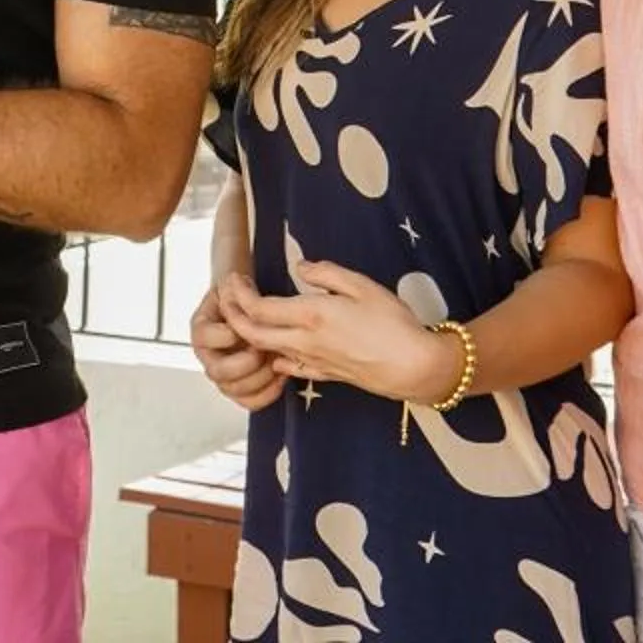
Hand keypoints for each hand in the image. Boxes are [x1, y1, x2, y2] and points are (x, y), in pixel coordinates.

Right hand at [189, 281, 282, 411]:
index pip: (203, 337)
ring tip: (275, 363)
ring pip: (234, 390)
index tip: (240, 328)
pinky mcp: (240, 388)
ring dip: (258, 379)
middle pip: (217, 372)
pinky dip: (267, 394)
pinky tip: (280, 378)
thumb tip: (235, 282)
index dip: (223, 336)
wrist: (249, 311)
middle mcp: (209, 356)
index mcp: (203, 329)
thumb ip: (233, 287)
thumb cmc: (241, 297)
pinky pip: (250, 402)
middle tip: (261, 350)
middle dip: (243, 363)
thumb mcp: (234, 286)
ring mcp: (224, 375)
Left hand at [219, 260, 456, 405]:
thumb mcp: (362, 286)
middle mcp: (305, 342)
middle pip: (253, 333)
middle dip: (232, 315)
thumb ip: (327, 274)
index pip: (258, 309)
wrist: (414, 367)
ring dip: (249, 334)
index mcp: (311, 315)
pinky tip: (276, 346)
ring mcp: (313, 361)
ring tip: (246, 315)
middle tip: (228, 296)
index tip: (233, 279)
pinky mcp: (325, 374)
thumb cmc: (393, 322)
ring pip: (267, 351)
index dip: (238, 295)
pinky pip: (288, 366)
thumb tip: (301, 268)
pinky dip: (273, 355)